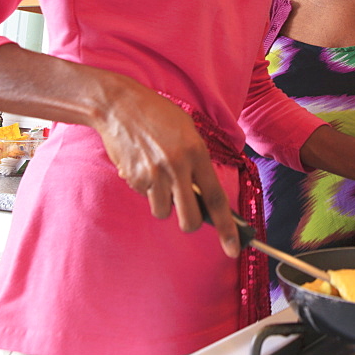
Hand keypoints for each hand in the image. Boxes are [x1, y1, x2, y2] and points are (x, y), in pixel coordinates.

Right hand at [93, 77, 239, 256]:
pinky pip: (144, 196)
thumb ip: (198, 161)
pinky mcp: (133, 178)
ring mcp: (153, 175)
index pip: (216, 198)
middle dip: (191, 222)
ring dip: (163, 201)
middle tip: (188, 210)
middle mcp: (176, 167)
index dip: (227, 228)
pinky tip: (143, 164)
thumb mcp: (188, 131)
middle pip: (190, 219)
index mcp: (196, 153)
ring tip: (159, 175)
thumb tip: (203, 195)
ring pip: (163, 211)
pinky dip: (146, 188)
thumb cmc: (158, 115)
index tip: (234, 249)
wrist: (120, 105)